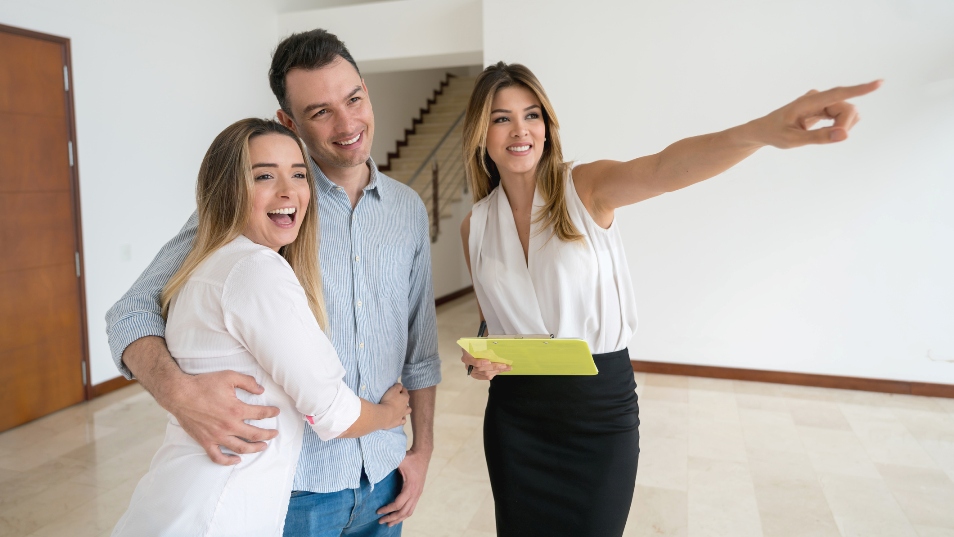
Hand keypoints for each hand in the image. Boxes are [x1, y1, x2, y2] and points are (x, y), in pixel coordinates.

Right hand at [166, 370, 279, 465]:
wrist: (179, 394)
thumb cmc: (203, 384)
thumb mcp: (228, 377)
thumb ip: (247, 382)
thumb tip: (261, 390)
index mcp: (236, 410)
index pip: (260, 414)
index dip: (271, 413)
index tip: (276, 412)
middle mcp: (229, 426)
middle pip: (255, 435)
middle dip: (268, 435)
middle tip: (275, 433)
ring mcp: (217, 436)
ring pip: (240, 448)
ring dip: (254, 449)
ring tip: (263, 447)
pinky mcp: (205, 441)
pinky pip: (218, 457)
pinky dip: (228, 461)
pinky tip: (236, 460)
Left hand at [377, 448, 430, 526]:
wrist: (423, 454)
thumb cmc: (410, 457)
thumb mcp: (399, 460)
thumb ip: (388, 465)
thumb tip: (374, 468)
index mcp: (410, 487)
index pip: (397, 504)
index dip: (387, 510)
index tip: (378, 511)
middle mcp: (415, 493)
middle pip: (403, 512)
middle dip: (392, 518)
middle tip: (381, 522)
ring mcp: (418, 494)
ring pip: (409, 512)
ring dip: (399, 519)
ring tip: (389, 523)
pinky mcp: (418, 493)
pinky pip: (412, 508)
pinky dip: (404, 514)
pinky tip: (398, 516)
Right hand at [380, 383, 411, 428]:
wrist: (385, 415)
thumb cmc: (389, 400)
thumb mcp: (393, 389)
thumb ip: (397, 386)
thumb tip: (400, 386)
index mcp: (405, 398)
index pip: (404, 391)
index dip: (401, 389)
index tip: (396, 388)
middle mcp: (406, 406)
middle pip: (407, 401)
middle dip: (404, 400)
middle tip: (398, 399)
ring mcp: (403, 415)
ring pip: (407, 411)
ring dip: (405, 409)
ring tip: (401, 409)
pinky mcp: (399, 422)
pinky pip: (403, 421)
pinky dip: (402, 419)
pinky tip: (399, 418)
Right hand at [460, 349, 510, 380]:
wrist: (474, 350)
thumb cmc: (477, 346)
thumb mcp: (478, 344)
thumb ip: (483, 346)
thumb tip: (494, 344)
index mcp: (467, 356)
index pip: (472, 361)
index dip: (480, 362)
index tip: (489, 361)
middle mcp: (468, 365)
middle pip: (481, 369)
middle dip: (494, 367)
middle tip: (504, 365)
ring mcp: (473, 372)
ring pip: (486, 374)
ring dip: (497, 371)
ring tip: (506, 368)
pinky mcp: (478, 376)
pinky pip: (487, 377)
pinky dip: (495, 373)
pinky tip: (502, 370)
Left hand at [752, 80, 881, 147]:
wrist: (764, 130)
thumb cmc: (775, 134)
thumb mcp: (793, 141)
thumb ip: (819, 138)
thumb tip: (844, 135)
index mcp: (808, 101)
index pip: (838, 93)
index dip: (859, 89)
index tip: (879, 83)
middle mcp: (817, 97)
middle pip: (847, 109)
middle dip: (844, 126)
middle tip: (830, 139)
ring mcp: (822, 101)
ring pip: (847, 113)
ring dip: (842, 127)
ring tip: (820, 135)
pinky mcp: (824, 107)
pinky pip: (842, 115)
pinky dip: (839, 126)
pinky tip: (826, 131)